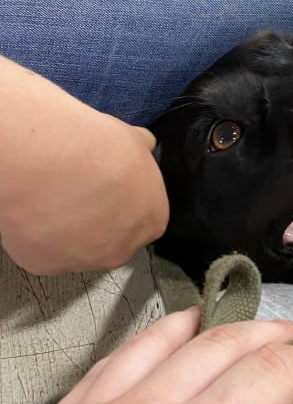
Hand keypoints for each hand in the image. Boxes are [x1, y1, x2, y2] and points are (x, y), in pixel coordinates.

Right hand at [0, 55, 168, 273]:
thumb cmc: (96, 148)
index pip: (143, 217)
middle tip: (77, 190)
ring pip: (74, 248)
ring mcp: (81, 262)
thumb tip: (143, 145)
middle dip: (96, 218)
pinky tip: (31, 207)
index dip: (123, 199)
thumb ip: (141, 152)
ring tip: (48, 195)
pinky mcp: (42, 265)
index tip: (106, 183)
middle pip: (111, 238)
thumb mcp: (133, 138)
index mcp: (150, 222)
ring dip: (65, 228)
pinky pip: (40, 250)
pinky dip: (35, 233)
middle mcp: (120, 251)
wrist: (45, 161)